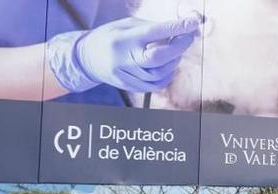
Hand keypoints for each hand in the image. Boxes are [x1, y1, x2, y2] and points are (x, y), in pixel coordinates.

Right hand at [72, 17, 200, 91]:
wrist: (86, 58)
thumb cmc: (110, 36)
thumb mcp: (127, 25)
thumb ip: (152, 28)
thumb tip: (180, 29)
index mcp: (122, 39)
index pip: (153, 33)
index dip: (175, 28)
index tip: (191, 23)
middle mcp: (123, 59)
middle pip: (159, 57)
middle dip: (179, 47)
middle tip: (187, 37)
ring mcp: (126, 75)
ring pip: (161, 73)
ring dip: (174, 60)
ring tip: (173, 50)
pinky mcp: (129, 86)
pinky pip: (156, 84)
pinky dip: (167, 74)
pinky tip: (167, 65)